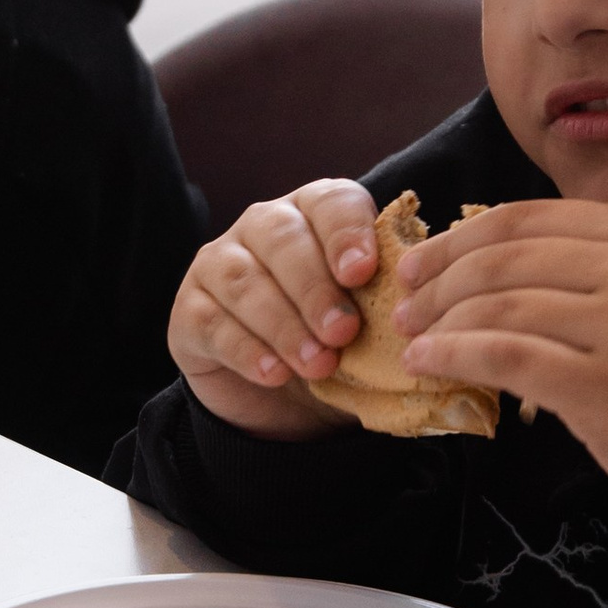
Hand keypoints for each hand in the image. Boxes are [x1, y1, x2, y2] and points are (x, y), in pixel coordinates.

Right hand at [166, 179, 378, 440]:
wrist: (284, 403)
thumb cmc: (337, 346)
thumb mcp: (371, 327)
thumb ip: (388, 307)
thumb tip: (418, 309)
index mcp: (315, 215)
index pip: (330, 203)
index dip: (347, 234)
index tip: (363, 273)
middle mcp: (262, 227)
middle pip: (283, 239)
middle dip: (315, 288)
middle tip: (345, 332)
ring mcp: (218, 265)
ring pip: (243, 280)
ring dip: (283, 324)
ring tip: (317, 364)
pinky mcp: (189, 311)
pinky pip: (212, 322)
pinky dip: (246, 349)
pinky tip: (274, 374)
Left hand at [393, 200, 607, 516]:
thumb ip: (596, 270)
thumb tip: (490, 267)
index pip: (531, 217)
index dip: (462, 237)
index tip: (425, 261)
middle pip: (506, 257)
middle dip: (440, 280)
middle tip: (407, 306)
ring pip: (499, 306)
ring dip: (440, 322)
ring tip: (415, 339)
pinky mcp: (606, 387)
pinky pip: (504, 357)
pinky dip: (454, 357)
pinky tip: (428, 364)